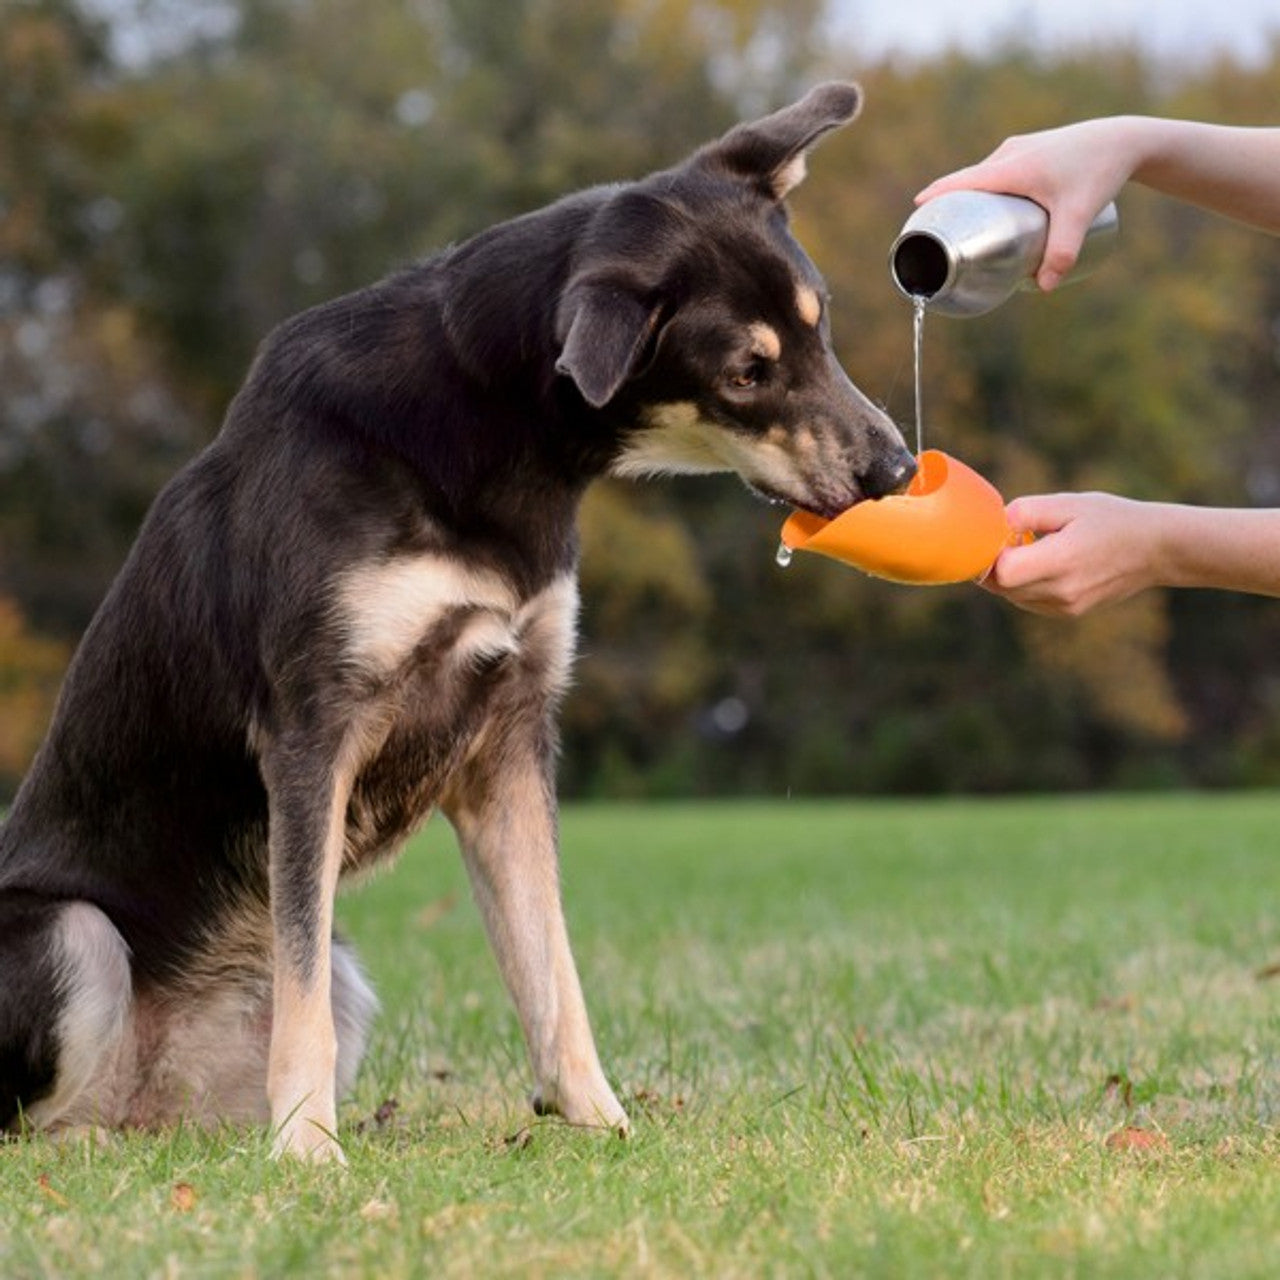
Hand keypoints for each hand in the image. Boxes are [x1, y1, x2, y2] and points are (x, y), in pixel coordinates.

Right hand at [914, 120, 1138, 290]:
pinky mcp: (1029, 150)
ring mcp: (1019, 149)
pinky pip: (996, 172)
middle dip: (950, 207)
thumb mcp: (1080, 215)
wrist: (1124, 139)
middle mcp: (1009, 153)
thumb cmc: (1099, 172)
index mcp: (1010, 166)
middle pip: (968, 183)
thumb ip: (1063, 252)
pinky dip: (985, 190)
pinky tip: (986, 208)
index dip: (934, 197)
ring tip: (962, 231)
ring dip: (969, 200)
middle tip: (940, 239)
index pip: (960, 182)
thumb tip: (1044, 288)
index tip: (914, 218)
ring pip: (983, 178)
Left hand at [983, 492, 1162, 615]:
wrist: (1155, 549)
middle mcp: (1062, 591)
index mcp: (1062, 561)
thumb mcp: (1069, 504)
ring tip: (1030, 548)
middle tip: (1011, 538)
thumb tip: (995, 524)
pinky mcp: (1068, 613)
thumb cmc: (1111, 519)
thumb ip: (1026, 511)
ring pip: (1012, 596)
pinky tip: (1042, 563)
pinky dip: (1023, 585)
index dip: (992, 553)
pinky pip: (1028, 601)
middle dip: (995, 563)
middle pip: (1002, 586)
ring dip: (1009, 575)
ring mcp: (1065, 606)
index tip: (1001, 533)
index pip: (1003, 571)